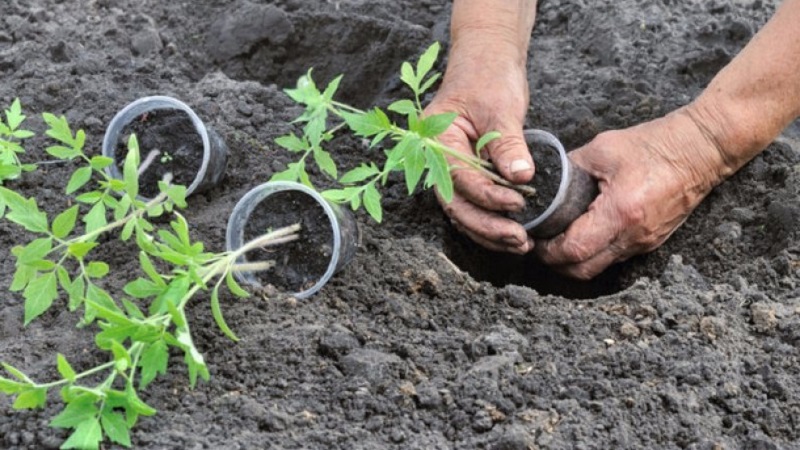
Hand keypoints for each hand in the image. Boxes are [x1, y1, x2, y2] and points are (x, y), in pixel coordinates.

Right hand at [425, 46, 535, 253]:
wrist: (486, 62)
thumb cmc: (488, 77)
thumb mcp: (501, 108)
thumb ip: (508, 144)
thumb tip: (521, 177)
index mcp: (436, 140)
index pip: (459, 178)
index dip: (488, 197)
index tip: (518, 204)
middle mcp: (437, 160)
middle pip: (456, 205)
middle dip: (487, 227)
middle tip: (519, 239)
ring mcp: (450, 170)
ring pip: (463, 212)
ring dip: (490, 232)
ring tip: (521, 244)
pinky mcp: (466, 175)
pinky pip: (474, 206)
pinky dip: (492, 221)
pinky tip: (514, 234)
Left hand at [535, 107, 729, 278]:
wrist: (703, 149)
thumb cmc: (656, 144)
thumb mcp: (603, 149)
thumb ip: (571, 167)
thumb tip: (546, 181)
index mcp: (620, 213)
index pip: (574, 250)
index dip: (548, 250)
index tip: (534, 238)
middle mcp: (633, 236)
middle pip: (583, 270)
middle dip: (557, 263)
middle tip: (541, 245)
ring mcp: (645, 242)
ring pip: (600, 267)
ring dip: (575, 260)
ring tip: (558, 239)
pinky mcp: (652, 241)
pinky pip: (616, 257)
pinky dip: (595, 252)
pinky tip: (585, 233)